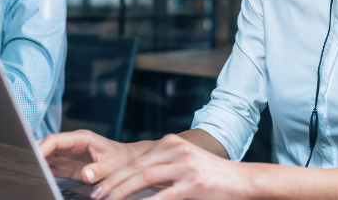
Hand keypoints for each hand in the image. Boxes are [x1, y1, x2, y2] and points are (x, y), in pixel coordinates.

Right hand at [38, 130, 151, 183]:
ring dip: (37, 163)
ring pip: (46, 156)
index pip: (55, 140)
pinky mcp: (68, 165)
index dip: (42, 148)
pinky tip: (37, 177)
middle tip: (24, 166)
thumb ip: (99, 170)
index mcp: (81, 139)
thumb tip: (85, 174)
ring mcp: (68, 155)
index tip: (33, 158)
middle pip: (47, 146)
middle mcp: (72, 144)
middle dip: (35, 154)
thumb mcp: (113, 165)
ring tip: (27, 172)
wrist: (129, 163)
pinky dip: (43, 171)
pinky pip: (51, 167)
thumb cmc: (122, 160)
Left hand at [92, 134, 250, 199]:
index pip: (135, 159)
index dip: (114, 173)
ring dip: (122, 192)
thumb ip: (160, 168)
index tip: (97, 185)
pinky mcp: (193, 184)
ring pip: (144, 179)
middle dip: (112, 183)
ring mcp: (185, 166)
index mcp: (171, 143)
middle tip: (95, 196)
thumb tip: (130, 183)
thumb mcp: (183, 163)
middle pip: (136, 167)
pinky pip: (163, 195)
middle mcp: (177, 150)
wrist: (242, 180)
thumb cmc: (210, 176)